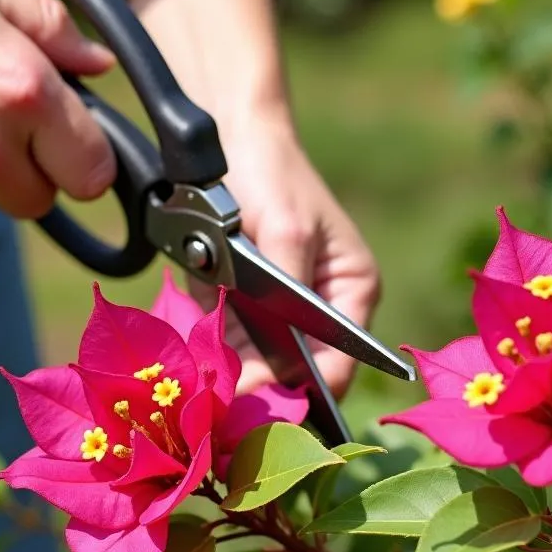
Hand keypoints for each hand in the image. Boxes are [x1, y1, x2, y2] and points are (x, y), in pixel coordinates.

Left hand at [198, 119, 380, 397]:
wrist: (223, 142)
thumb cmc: (270, 176)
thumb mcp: (286, 231)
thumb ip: (290, 294)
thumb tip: (287, 358)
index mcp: (353, 292)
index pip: (341, 363)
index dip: (309, 391)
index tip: (270, 409)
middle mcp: (323, 310)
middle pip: (300, 371)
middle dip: (267, 389)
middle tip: (230, 408)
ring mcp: (281, 312)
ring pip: (263, 367)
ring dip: (237, 380)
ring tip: (210, 394)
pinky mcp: (243, 308)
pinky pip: (232, 347)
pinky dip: (217, 359)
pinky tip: (198, 370)